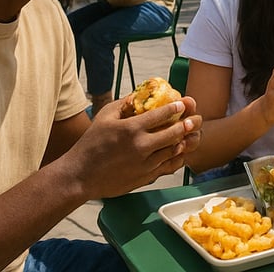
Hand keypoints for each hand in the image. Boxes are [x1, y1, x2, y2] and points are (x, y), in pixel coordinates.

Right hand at [64, 94, 201, 199]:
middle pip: (175, 133)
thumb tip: (140, 95)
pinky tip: (178, 151)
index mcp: (131, 128)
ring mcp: (145, 164)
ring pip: (174, 151)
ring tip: (189, 134)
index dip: (176, 107)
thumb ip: (124, 104)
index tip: (183, 104)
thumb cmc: (90, 144)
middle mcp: (141, 146)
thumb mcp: (104, 117)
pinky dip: (176, 158)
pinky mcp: (146, 178)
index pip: (162, 114)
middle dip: (187, 124)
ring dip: (184, 141)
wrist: (80, 176)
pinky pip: (169, 167)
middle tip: (194, 119)